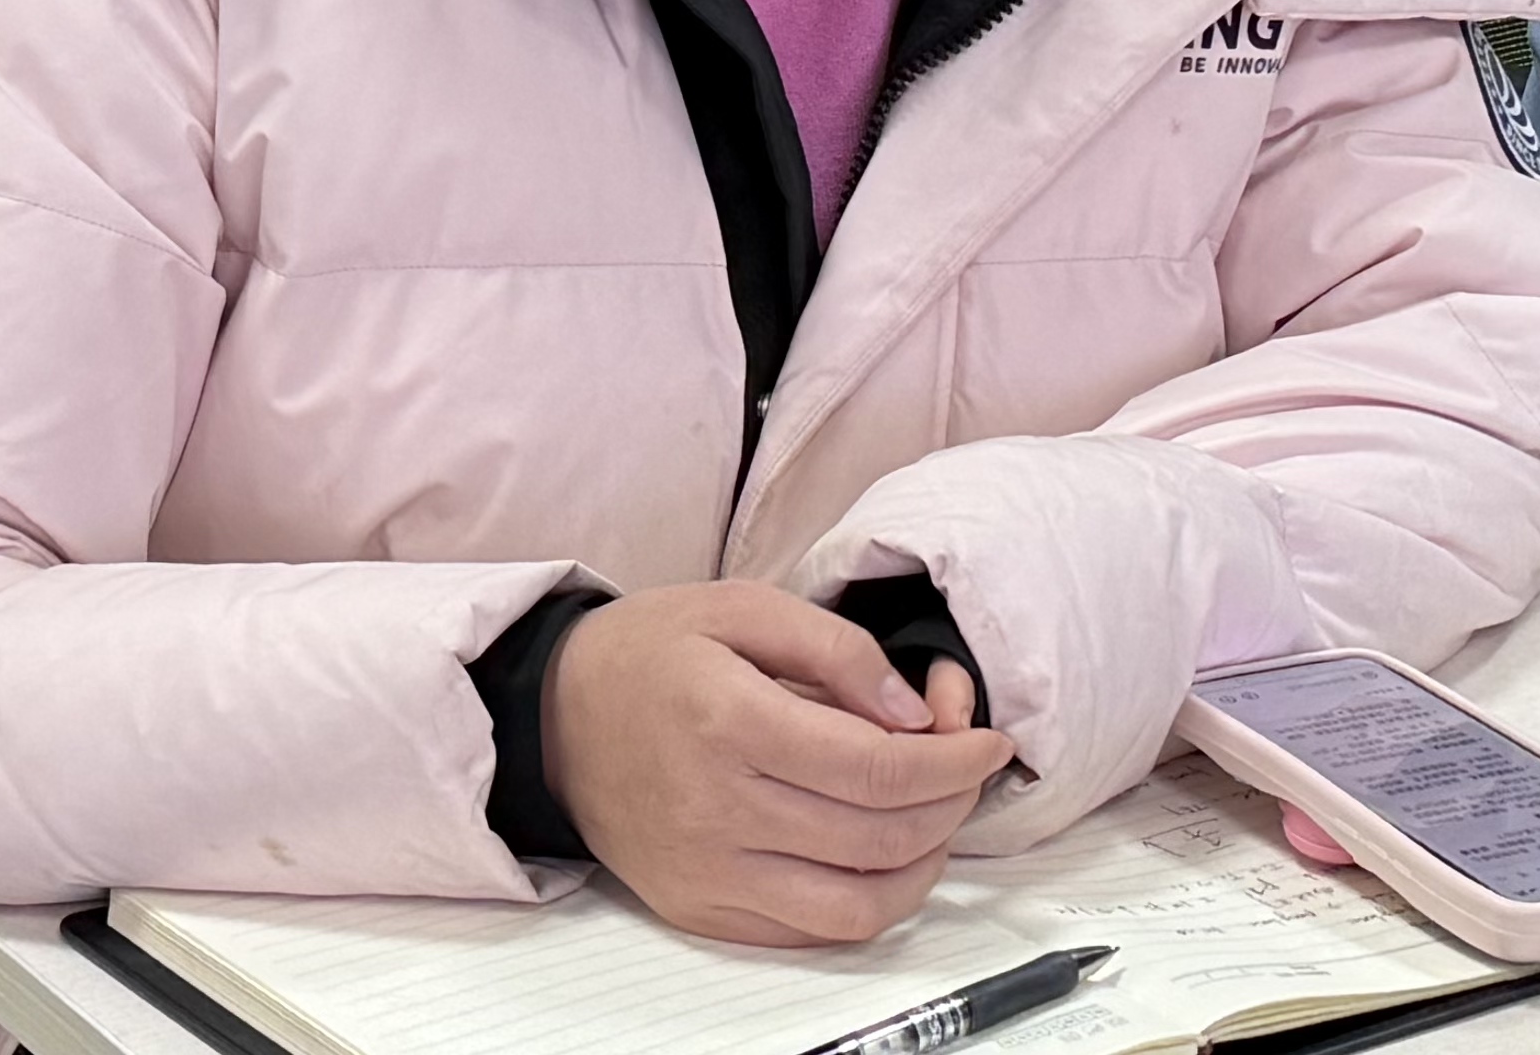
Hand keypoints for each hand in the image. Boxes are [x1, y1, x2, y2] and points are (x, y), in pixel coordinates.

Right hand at [541, 581, 1015, 946]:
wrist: (552, 717)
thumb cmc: (647, 653)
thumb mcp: (740, 606)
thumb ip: (836, 648)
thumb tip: (914, 712)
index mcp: (727, 720)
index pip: (875, 766)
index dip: (952, 759)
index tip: (987, 741)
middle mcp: (716, 808)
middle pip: (879, 834)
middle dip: (951, 803)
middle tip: (967, 767)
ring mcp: (707, 871)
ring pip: (858, 902)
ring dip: (925, 864)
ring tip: (937, 816)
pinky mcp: (701, 910)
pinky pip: (812, 932)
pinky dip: (871, 903)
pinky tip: (887, 858)